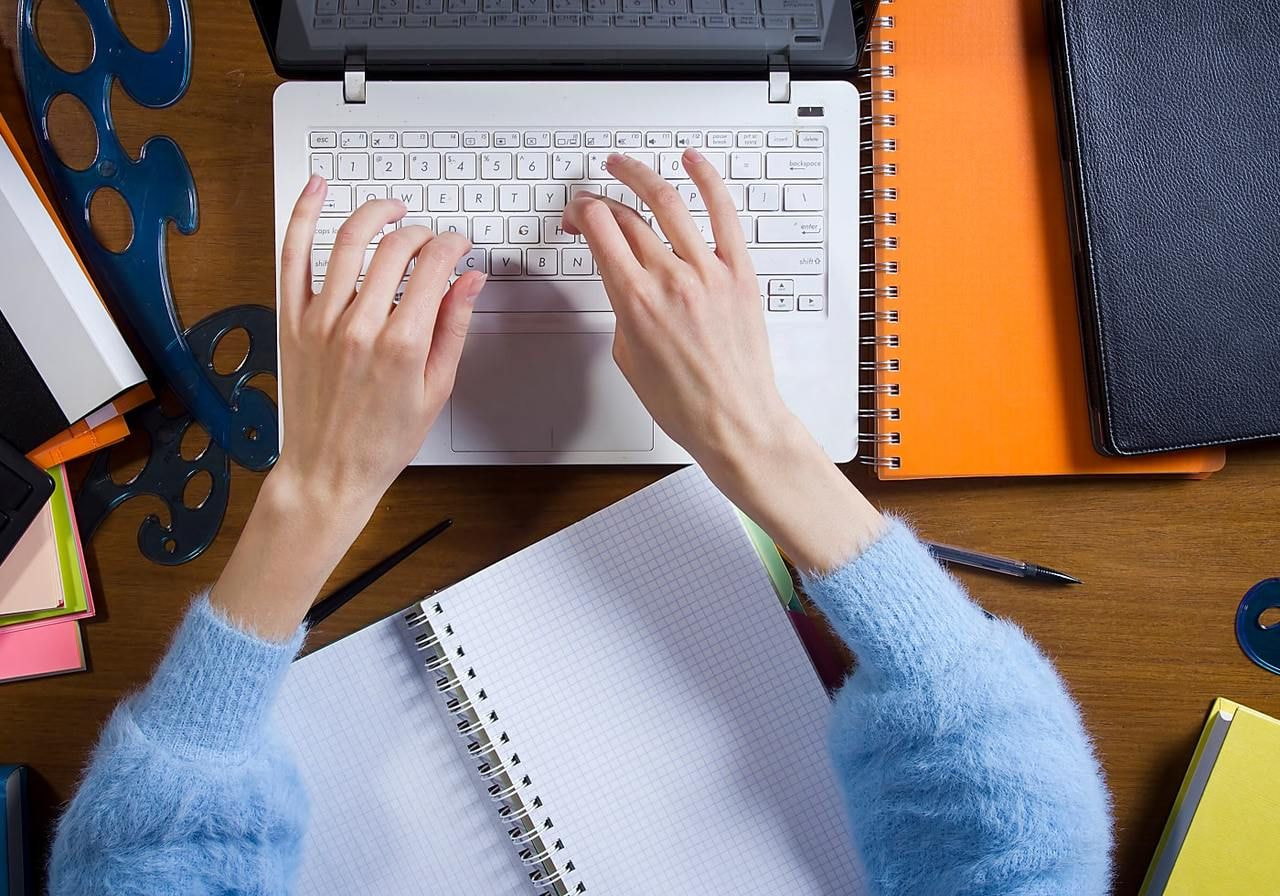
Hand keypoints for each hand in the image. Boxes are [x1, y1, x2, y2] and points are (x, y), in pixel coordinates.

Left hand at [274, 176, 484, 511]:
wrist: (329, 470)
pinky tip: (316, 190)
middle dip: (421, 233)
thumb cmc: (382, 440)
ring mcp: (320, 320)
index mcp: (402, 343)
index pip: (433, 266)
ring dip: (374, 214)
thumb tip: (470, 282)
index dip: (452, 245)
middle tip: (430, 240)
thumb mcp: (436, 388)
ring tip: (391, 211)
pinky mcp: (292, 320)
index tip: (458, 246)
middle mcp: (359, 325)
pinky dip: (302, 216)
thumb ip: (454, 327)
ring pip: (348, 241)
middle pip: (395, 248)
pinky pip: (292, 256)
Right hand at [564, 152, 884, 572]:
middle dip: (600, 201)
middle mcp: (670, 279)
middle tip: (593, 200)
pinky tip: (693, 162)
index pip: (599, 230)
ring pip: (668, 203)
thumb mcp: (627, 356)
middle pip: (626, 217)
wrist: (734, 421)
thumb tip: (622, 280)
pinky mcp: (739, 274)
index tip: (577, 212)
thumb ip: (622, 308)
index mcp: (634, 301)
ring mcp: (708, 272)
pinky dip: (707, 181)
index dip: (581, 211)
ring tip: (626, 166)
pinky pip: (724, 214)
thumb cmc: (683, 402)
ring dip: (640, 176)